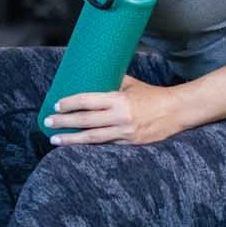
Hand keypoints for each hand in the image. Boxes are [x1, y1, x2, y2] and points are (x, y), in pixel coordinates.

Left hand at [44, 76, 183, 145]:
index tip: (56, 104)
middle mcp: (120, 117)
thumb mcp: (132, 85)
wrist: (177, 111)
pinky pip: (106, 146)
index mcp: (119, 99)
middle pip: (85, 121)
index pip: (88, 101)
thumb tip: (91, 79)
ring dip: (71, 140)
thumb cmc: (153, 95)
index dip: (70, 103)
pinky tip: (77, 147)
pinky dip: (90, 146)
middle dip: (64, 122)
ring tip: (55, 140)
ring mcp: (125, 133)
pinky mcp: (130, 144)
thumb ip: (112, 84)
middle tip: (48, 122)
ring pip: (92, 138)